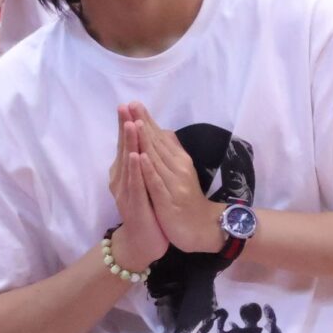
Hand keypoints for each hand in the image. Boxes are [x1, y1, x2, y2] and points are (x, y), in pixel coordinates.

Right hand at [106, 109, 168, 270]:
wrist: (144, 241)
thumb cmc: (146, 209)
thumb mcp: (146, 182)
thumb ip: (144, 162)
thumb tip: (146, 142)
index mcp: (125, 173)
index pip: (126, 144)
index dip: (127, 124)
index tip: (129, 104)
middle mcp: (121, 179)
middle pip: (122, 149)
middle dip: (124, 127)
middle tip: (124, 106)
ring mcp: (125, 192)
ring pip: (127, 163)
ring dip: (128, 144)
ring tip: (130, 124)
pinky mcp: (134, 204)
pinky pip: (134, 184)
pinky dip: (134, 169)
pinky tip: (135, 156)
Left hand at [128, 103, 225, 254]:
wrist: (201, 228)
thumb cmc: (187, 199)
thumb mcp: (182, 173)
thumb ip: (173, 152)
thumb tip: (165, 131)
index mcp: (180, 161)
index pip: (160, 137)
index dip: (147, 120)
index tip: (133, 103)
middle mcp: (178, 168)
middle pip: (157, 143)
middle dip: (143, 124)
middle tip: (131, 105)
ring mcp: (174, 183)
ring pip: (156, 159)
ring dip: (144, 140)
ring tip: (133, 123)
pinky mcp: (168, 199)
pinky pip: (157, 182)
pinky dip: (148, 169)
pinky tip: (140, 157)